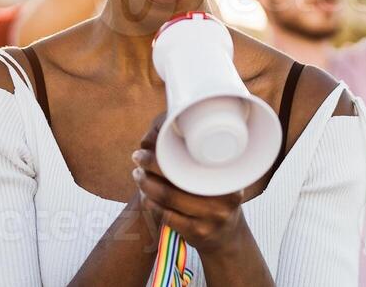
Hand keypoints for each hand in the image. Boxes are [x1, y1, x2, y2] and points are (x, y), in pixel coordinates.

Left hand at [131, 116, 248, 256]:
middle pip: (177, 178)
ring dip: (146, 184)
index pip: (193, 160)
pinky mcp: (197, 233)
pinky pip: (166, 215)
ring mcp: (211, 218)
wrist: (227, 237)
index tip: (150, 143)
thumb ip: (198, 161)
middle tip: (137, 156)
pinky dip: (151, 203)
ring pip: (167, 197)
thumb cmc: (215, 198)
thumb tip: (164, 129)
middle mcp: (223, 197)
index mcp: (227, 177)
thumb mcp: (217, 177)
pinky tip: (145, 195)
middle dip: (151, 165)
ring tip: (137, 174)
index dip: (166, 150)